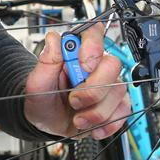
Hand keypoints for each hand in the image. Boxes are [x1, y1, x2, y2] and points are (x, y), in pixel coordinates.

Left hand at [23, 23, 130, 139]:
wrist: (48, 123)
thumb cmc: (43, 100)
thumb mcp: (37, 83)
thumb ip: (46, 62)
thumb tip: (53, 39)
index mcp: (76, 53)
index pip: (93, 33)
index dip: (93, 46)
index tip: (84, 66)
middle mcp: (96, 65)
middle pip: (112, 65)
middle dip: (93, 89)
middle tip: (74, 101)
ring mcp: (110, 84)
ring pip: (117, 91)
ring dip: (96, 112)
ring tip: (78, 119)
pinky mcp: (118, 103)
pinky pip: (122, 111)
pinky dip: (106, 124)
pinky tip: (91, 126)